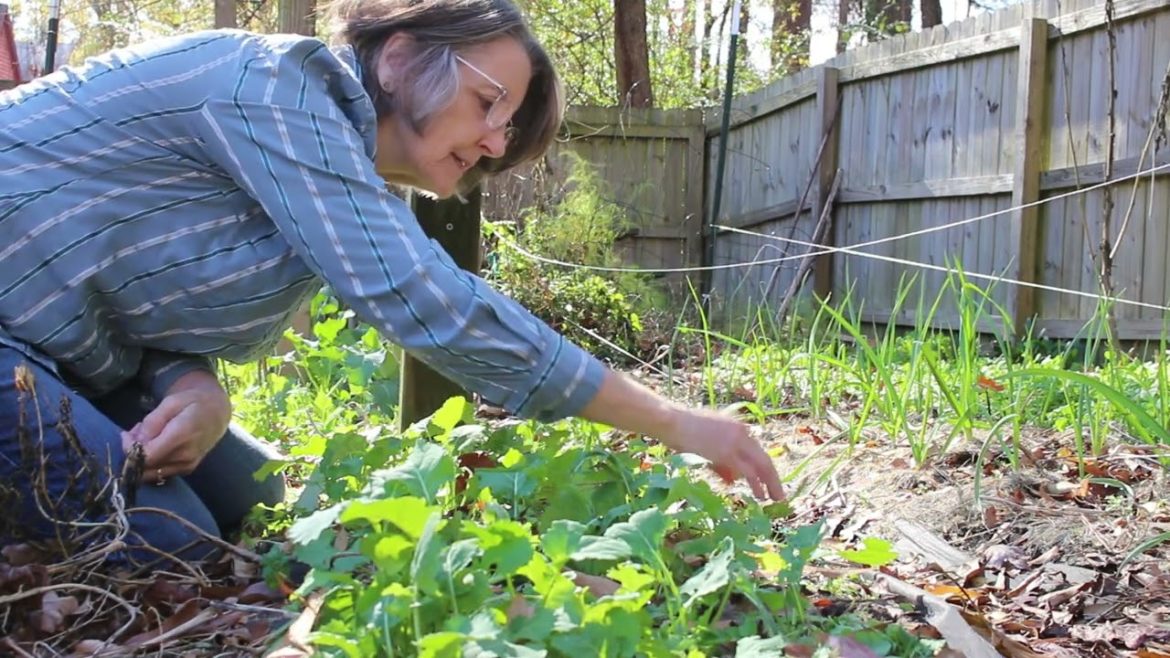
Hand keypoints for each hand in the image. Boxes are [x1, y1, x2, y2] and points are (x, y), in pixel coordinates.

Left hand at [121, 370, 230, 480]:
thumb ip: (152, 421)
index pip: (147, 456)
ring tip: (146, 437)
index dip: (129, 449)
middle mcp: (186, 454)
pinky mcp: (187, 469)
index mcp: (182, 435)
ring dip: (140, 458)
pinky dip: (151, 461)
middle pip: (145, 467)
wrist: (217, 413)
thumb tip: (136, 441)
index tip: (126, 434)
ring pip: (150, 473)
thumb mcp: (171, 402)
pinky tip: (155, 444)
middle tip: (135, 432)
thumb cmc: (193, 403)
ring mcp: (187, 464)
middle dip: (133, 452)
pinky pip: (159, 472)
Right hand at [658, 408, 784, 500]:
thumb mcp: (706, 446)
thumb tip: (733, 481)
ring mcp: (735, 442)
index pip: (755, 451)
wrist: (672, 421)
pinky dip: (757, 485)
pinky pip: (748, 472)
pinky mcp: (728, 453)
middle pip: (764, 458)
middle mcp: (741, 432)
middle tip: (780, 494)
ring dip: (770, 483)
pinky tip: (761, 496)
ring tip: (776, 498)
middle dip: (773, 478)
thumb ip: (721, 463)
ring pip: (761, 465)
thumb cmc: (682, 431)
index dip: (762, 469)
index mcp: (737, 427)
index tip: (767, 482)